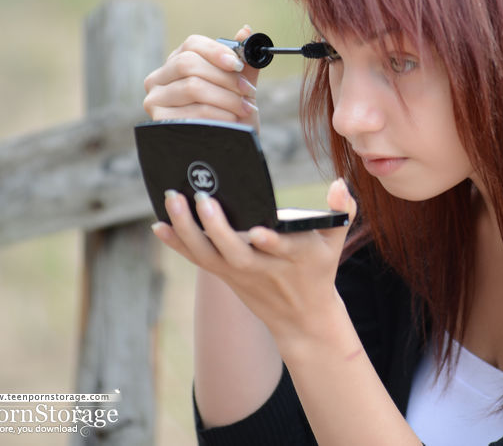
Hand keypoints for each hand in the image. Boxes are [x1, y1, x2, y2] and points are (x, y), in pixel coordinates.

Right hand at [143, 26, 260, 128]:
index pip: (191, 45)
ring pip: (193, 87)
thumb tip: (247, 31)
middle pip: (189, 64)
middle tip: (248, 91)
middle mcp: (159, 78)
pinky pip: (193, 111)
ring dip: (226, 98)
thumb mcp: (238, 87)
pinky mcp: (159, 120)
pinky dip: (218, 114)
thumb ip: (243, 62)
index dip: (216, 51)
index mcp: (177, 63)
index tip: (238, 64)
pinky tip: (231, 120)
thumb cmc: (231, 114)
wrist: (226, 147)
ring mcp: (155, 99)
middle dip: (225, 78)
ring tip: (245, 108)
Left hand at [152, 178, 359, 351]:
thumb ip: (343, 211)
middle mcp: (263, 268)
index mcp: (295, 257)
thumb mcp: (336, 242)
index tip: (259, 230)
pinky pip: (196, 259)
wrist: (302, 319)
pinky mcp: (224, 275)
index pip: (283, 249)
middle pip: (236, 252)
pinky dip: (177, 243)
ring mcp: (239, 273)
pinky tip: (158, 224)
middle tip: (202, 199)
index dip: (272, 242)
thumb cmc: (318, 270)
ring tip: (173, 199)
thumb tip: (339, 183)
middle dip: (218, 228)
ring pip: (209, 255)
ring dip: (188, 230)